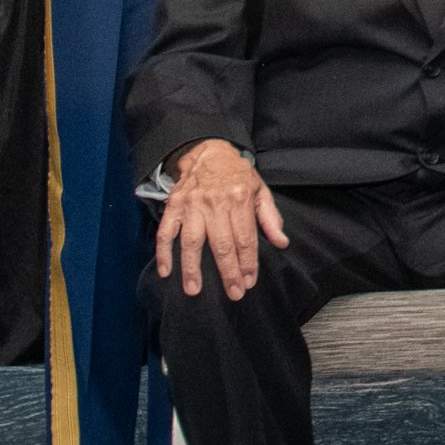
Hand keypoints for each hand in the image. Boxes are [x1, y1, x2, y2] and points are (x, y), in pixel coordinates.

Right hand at [156, 139, 287, 300]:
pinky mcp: (173, 206)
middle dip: (228, 272)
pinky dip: (163, 252)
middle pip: (222, 244)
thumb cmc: (236, 175)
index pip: (245, 238)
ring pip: (191, 241)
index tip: (249, 282)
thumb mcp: (260, 190)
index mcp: (239, 199)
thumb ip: (270, 218)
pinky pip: (166, 232)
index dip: (248, 262)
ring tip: (194, 290)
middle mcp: (215, 202)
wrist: (208, 151)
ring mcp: (191, 205)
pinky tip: (166, 271)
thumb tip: (281, 242)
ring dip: (192, 268)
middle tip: (232, 293)